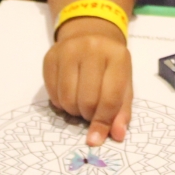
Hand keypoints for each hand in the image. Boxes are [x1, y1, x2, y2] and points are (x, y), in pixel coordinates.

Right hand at [43, 17, 131, 146]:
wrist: (89, 36)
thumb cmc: (110, 66)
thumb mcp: (124, 84)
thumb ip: (121, 111)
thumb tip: (117, 135)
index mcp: (117, 56)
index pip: (109, 98)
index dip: (103, 122)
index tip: (96, 138)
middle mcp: (93, 48)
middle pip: (87, 100)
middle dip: (87, 115)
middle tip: (89, 112)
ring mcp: (69, 49)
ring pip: (67, 98)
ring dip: (73, 110)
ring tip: (80, 102)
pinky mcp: (50, 55)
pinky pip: (52, 93)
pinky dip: (60, 102)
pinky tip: (68, 92)